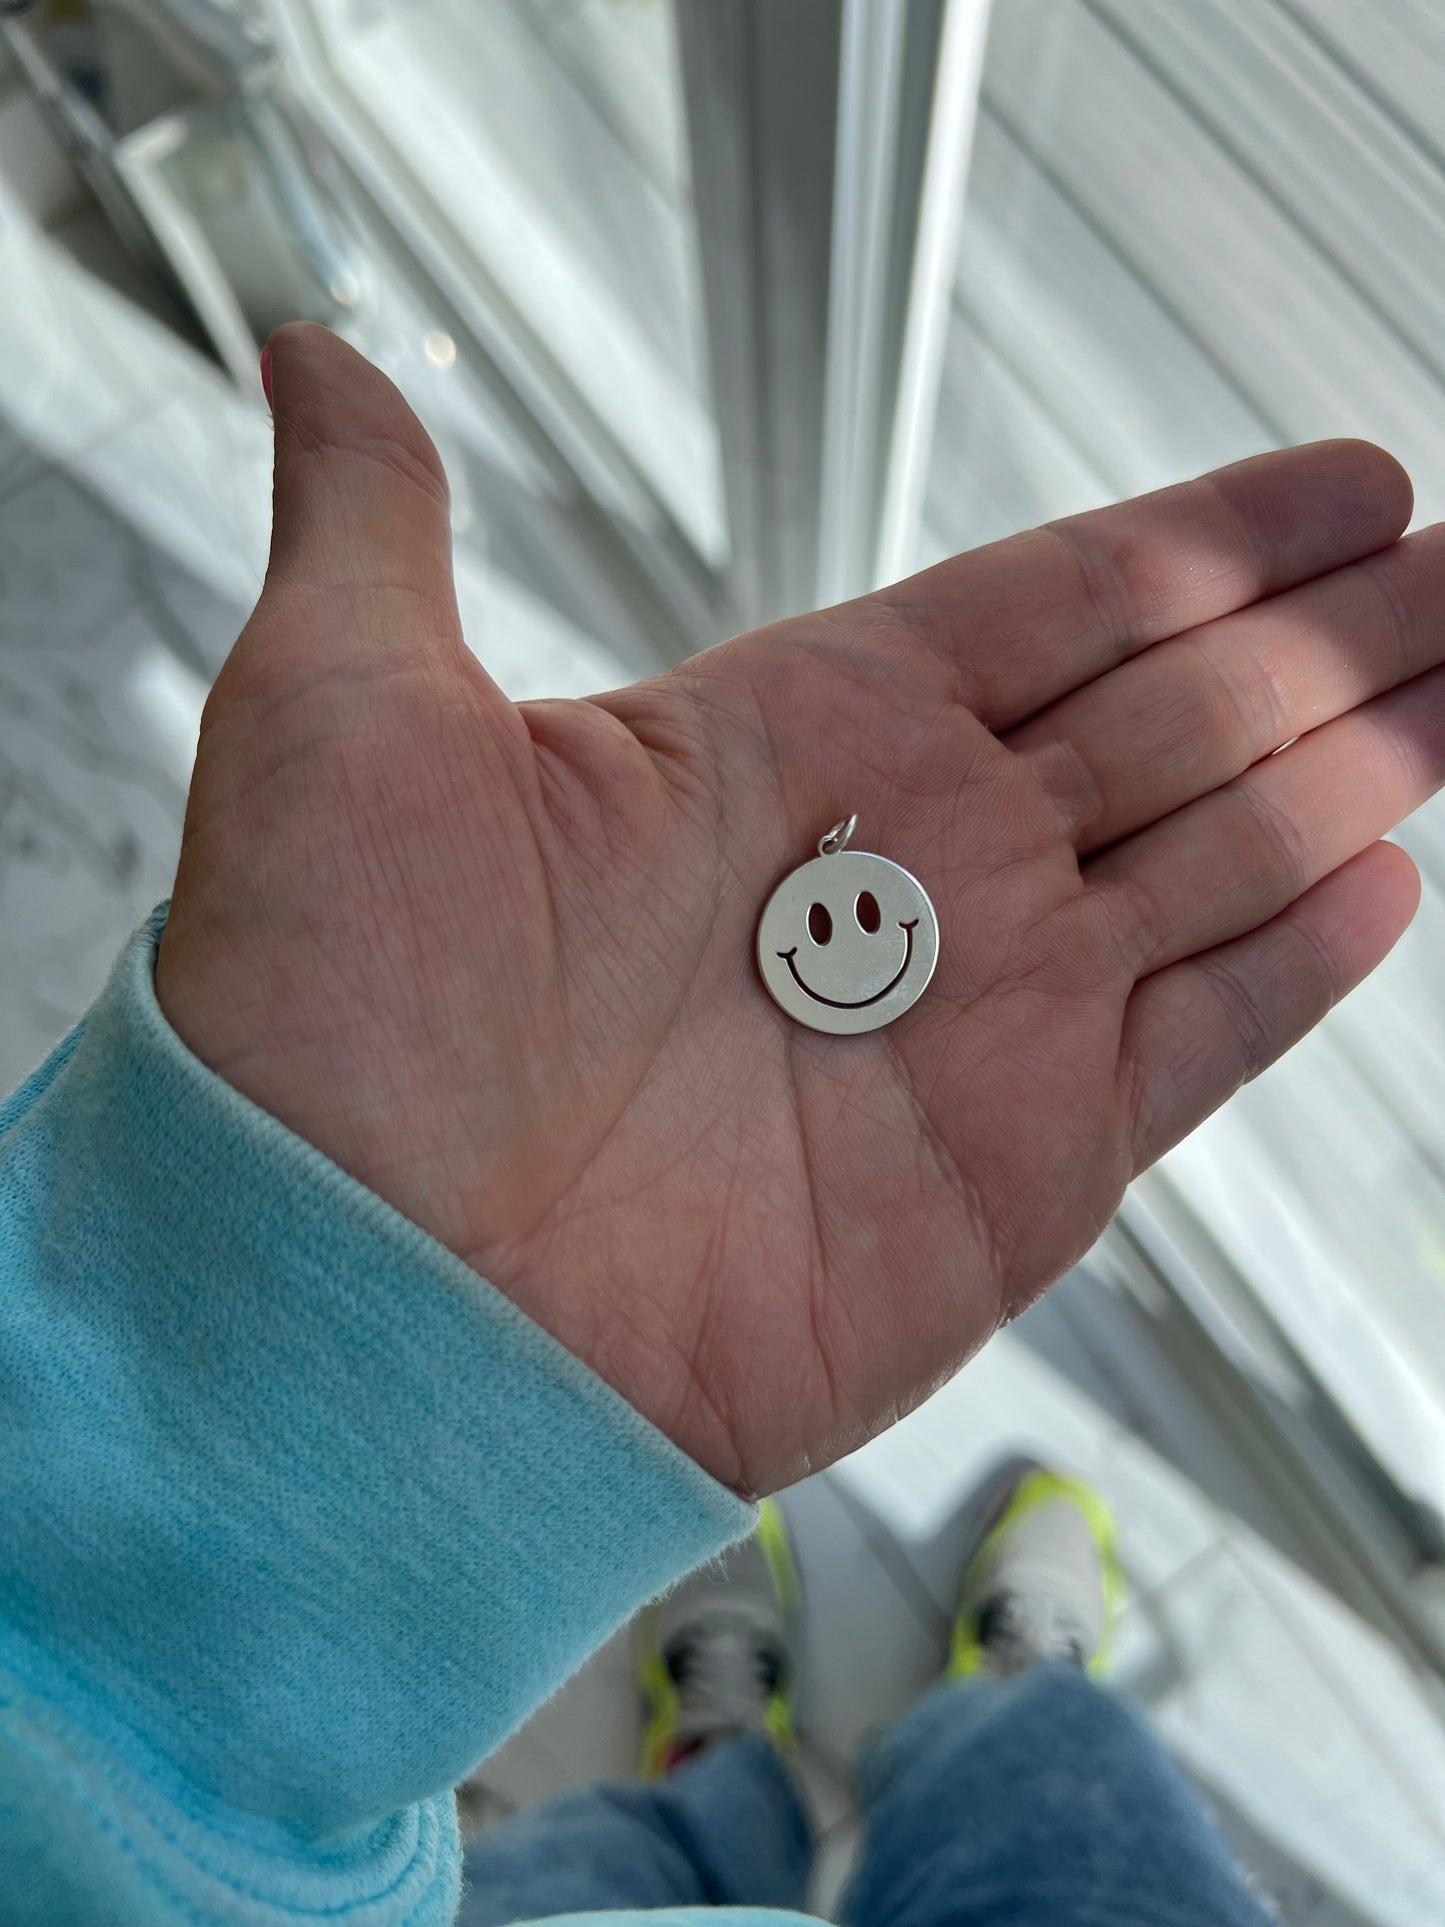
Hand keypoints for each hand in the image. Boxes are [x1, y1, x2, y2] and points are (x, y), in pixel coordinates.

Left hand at [157, 325, 1441, 1495]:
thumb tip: (320, 361)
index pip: (1053, 603)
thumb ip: (379, 522)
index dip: (1207, 540)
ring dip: (1356, 759)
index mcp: (784, 739)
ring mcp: (975, 1019)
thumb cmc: (320, 1028)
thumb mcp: (337, 714)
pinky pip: (1200, 1039)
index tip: (1341, 486)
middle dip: (1329, 631)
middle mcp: (899, 868)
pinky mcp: (1019, 1173)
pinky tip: (1387, 872)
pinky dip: (1299, 961)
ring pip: (1220, 851)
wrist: (355, 1306)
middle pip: (1174, 709)